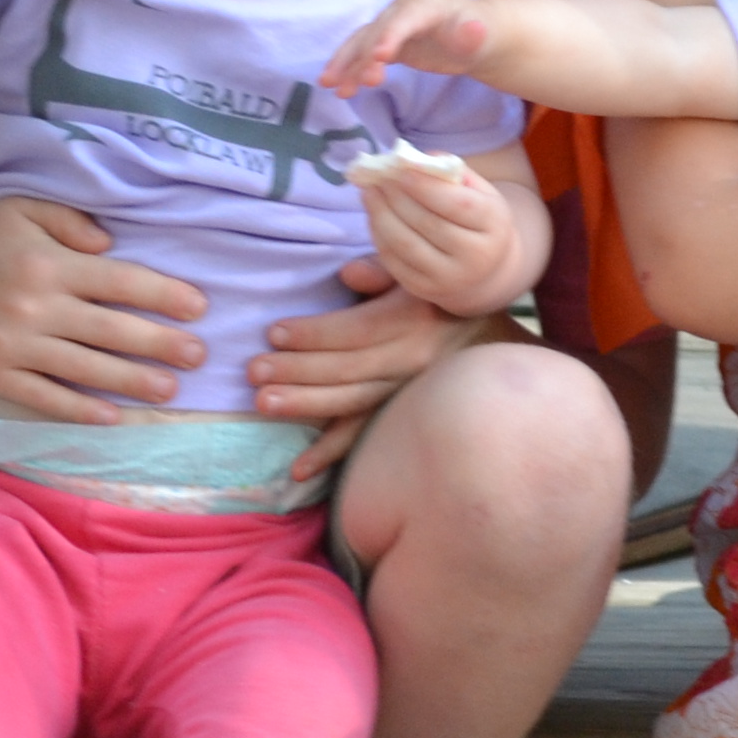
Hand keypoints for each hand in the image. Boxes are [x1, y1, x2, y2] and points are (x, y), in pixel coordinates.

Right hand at [0, 195, 209, 421]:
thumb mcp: (21, 210)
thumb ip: (71, 221)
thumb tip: (113, 246)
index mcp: (48, 264)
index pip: (122, 281)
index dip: (166, 296)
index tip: (200, 308)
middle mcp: (33, 306)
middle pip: (112, 330)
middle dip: (162, 345)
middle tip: (200, 355)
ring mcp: (12, 345)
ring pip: (85, 368)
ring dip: (132, 382)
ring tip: (169, 390)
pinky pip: (43, 397)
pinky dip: (79, 409)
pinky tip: (112, 416)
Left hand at [245, 257, 475, 479]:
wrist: (482, 333)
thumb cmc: (434, 295)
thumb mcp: (415, 274)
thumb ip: (383, 269)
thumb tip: (350, 274)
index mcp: (414, 318)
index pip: (358, 330)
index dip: (316, 334)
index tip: (275, 333)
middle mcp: (414, 358)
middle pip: (349, 368)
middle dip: (298, 370)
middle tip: (254, 371)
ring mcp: (408, 391)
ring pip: (353, 402)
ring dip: (307, 405)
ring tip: (263, 404)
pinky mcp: (401, 413)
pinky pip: (366, 435)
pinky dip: (332, 453)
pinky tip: (298, 468)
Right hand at [321, 0, 498, 96]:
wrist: (474, 33)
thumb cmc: (478, 32)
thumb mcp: (479, 34)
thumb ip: (473, 34)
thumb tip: (475, 30)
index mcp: (423, 6)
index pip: (403, 20)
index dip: (390, 36)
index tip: (380, 56)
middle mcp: (400, 13)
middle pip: (376, 33)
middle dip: (366, 56)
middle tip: (366, 81)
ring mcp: (390, 28)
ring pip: (361, 44)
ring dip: (346, 65)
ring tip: (333, 87)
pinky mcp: (386, 44)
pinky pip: (362, 57)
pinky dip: (350, 71)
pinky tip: (340, 90)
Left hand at [352, 153, 520, 307]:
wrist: (486, 271)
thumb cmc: (477, 221)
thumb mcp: (479, 194)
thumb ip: (452, 174)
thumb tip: (415, 160)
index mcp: (494, 226)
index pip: (458, 205)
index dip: (426, 187)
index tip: (401, 171)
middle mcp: (476, 257)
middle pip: (427, 223)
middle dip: (397, 197)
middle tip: (377, 177)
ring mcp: (449, 278)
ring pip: (405, 243)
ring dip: (380, 215)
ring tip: (368, 193)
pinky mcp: (425, 290)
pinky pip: (393, 260)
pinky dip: (379, 235)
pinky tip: (374, 216)